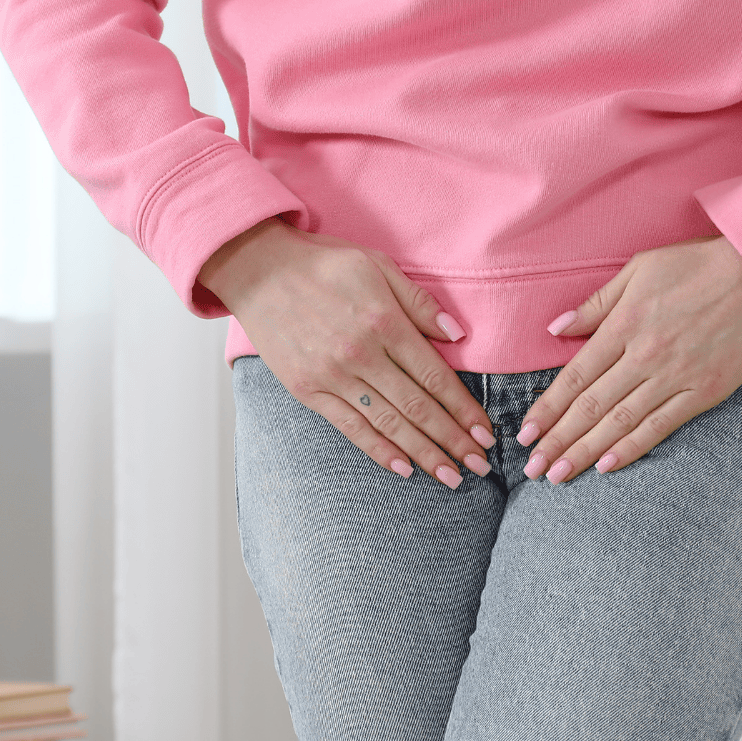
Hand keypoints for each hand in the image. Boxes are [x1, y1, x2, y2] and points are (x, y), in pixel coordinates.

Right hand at [200, 218, 495, 486]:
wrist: (256, 268)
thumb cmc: (320, 262)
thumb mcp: (376, 265)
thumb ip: (418, 302)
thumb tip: (458, 336)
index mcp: (384, 322)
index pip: (435, 377)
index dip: (464, 409)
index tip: (485, 434)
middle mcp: (361, 354)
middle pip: (417, 407)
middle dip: (453, 440)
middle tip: (480, 467)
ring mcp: (332, 375)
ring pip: (388, 424)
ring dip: (424, 454)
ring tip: (452, 478)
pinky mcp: (307, 389)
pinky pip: (350, 427)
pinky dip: (379, 451)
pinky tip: (404, 469)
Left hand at [516, 235, 741, 482]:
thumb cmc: (698, 265)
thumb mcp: (639, 269)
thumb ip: (596, 304)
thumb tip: (555, 329)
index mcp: (624, 324)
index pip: (575, 376)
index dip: (547, 409)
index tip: (525, 434)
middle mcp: (644, 355)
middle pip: (590, 406)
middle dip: (557, 441)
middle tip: (533, 469)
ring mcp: (675, 376)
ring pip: (620, 422)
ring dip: (585, 452)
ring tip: (558, 476)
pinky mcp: (705, 391)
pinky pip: (661, 426)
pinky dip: (632, 447)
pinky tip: (606, 466)